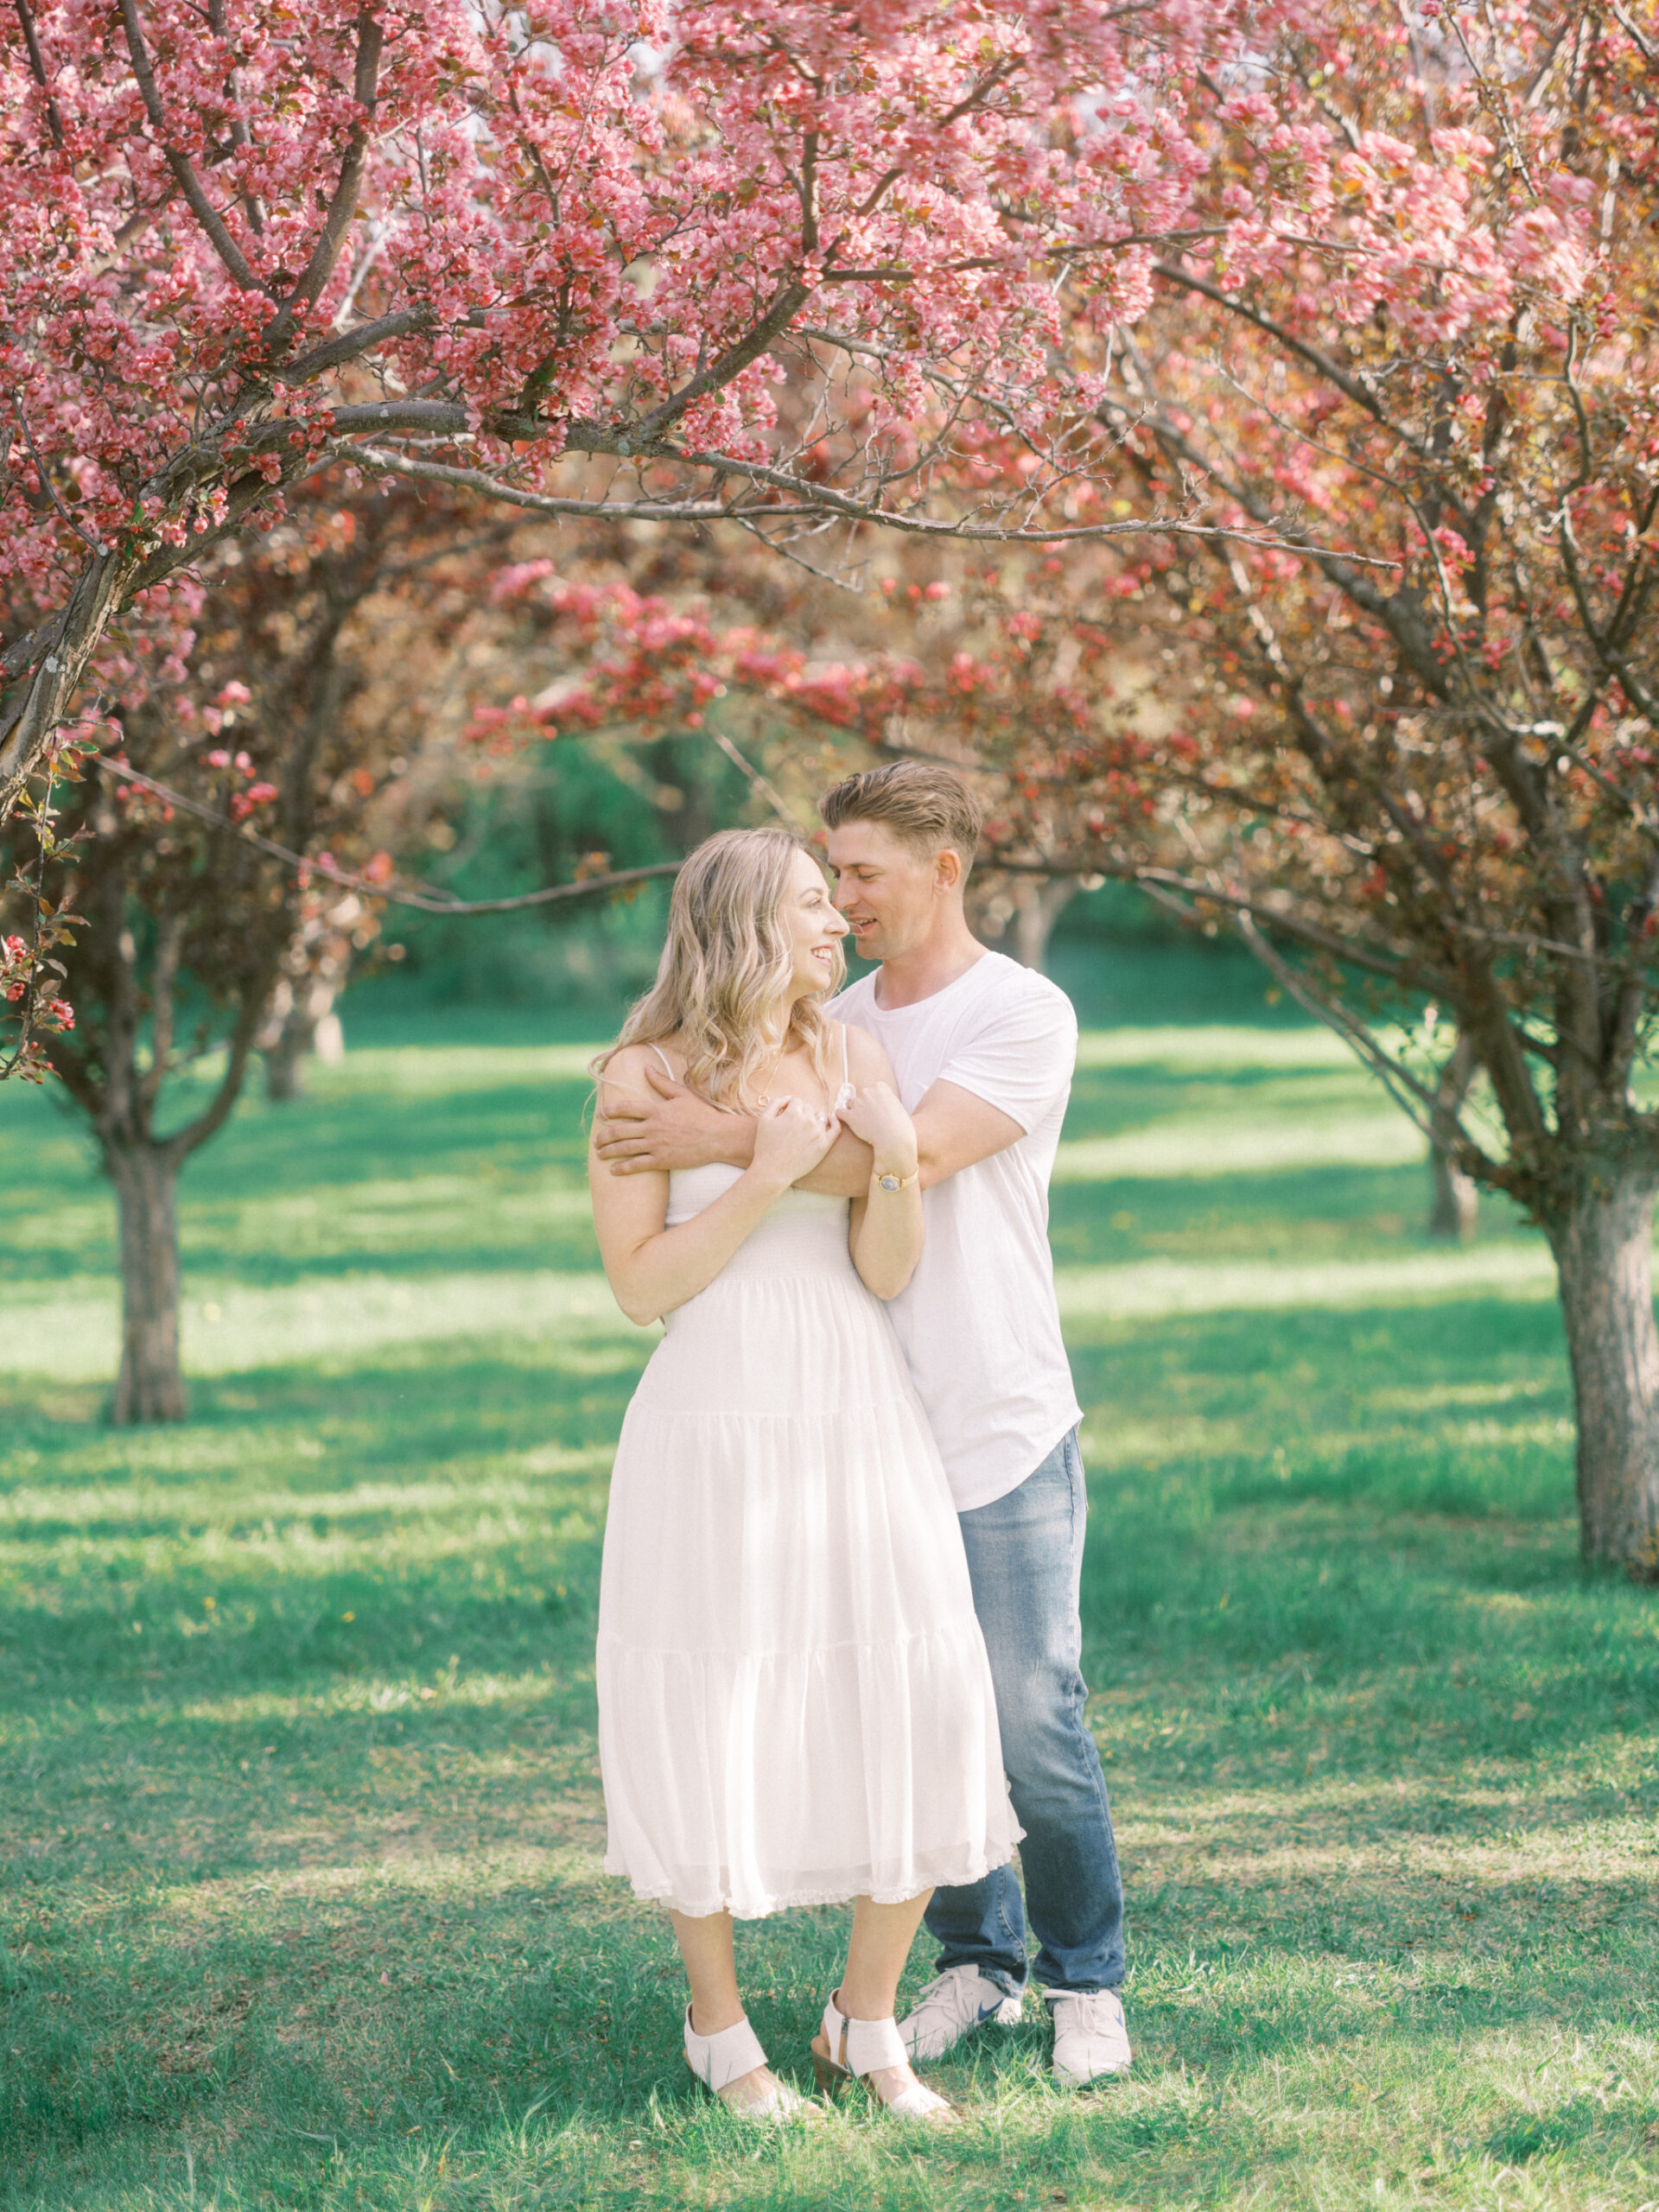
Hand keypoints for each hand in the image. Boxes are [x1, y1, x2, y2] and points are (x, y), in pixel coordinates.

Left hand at [595, 1061, 743, 1174]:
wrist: (718, 1137)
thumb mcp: (683, 1094)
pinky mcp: (662, 1160)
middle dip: (604, 1136)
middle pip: (619, 1130)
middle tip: (596, 1140)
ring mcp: (656, 1144)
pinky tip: (613, 1170)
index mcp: (656, 1109)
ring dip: (608, 1151)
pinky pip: (637, 1165)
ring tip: (599, 1154)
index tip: (601, 1114)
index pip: (625, 1108)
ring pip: (624, 1148)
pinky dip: (622, 1168)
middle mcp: (652, 1126)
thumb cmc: (703, 1115)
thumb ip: (662, 1082)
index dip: (609, 1111)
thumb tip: (647, 1067)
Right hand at [751, 1094, 838, 1186]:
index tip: (785, 1117)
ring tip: (804, 1131)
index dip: (790, 1108)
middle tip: (793, 1127)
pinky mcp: (825, 1145)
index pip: (796, 1101)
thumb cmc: (766, 1146)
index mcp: (793, 1113)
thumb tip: (789, 1098)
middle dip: (801, 1114)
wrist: (773, 1171)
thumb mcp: (764, 1119)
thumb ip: (776, 1103)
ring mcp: (818, 1133)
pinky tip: (831, 1119)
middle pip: (808, 1108)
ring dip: (813, 1120)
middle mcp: (808, 1120)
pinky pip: (836, 1128)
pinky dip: (835, 1122)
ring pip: (820, 1117)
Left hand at [839, 1081, 917, 1177]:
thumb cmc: (900, 1126)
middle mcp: (867, 1092)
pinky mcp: (850, 1116)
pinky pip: (839, 1113)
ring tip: (861, 1124)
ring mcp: (858, 1103)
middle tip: (870, 1118)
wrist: (894, 1139)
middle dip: (863, 1105)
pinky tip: (846, 1123)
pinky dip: (841, 1117)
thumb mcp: (898, 1106)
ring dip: (853, 1112)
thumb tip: (882, 1104)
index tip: (877, 1110)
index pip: (872, 1090)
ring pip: (850, 1104)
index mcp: (880, 1087)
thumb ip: (887, 1101)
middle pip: (860, 1096)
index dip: (874, 1101)